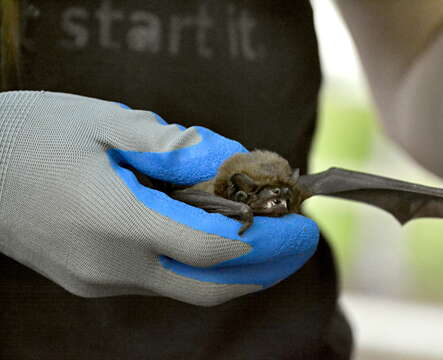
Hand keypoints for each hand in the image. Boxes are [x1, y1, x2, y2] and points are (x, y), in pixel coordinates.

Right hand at [0, 91, 318, 305]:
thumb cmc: (29, 135)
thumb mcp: (101, 120)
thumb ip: (170, 145)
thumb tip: (228, 159)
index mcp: (114, 220)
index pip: (215, 250)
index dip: (269, 241)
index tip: (303, 223)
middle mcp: (110, 265)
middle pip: (210, 288)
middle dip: (266, 269)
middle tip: (299, 239)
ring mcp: (100, 280)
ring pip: (188, 289)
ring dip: (236, 268)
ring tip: (267, 233)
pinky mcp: (93, 281)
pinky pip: (162, 279)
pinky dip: (200, 263)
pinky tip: (213, 233)